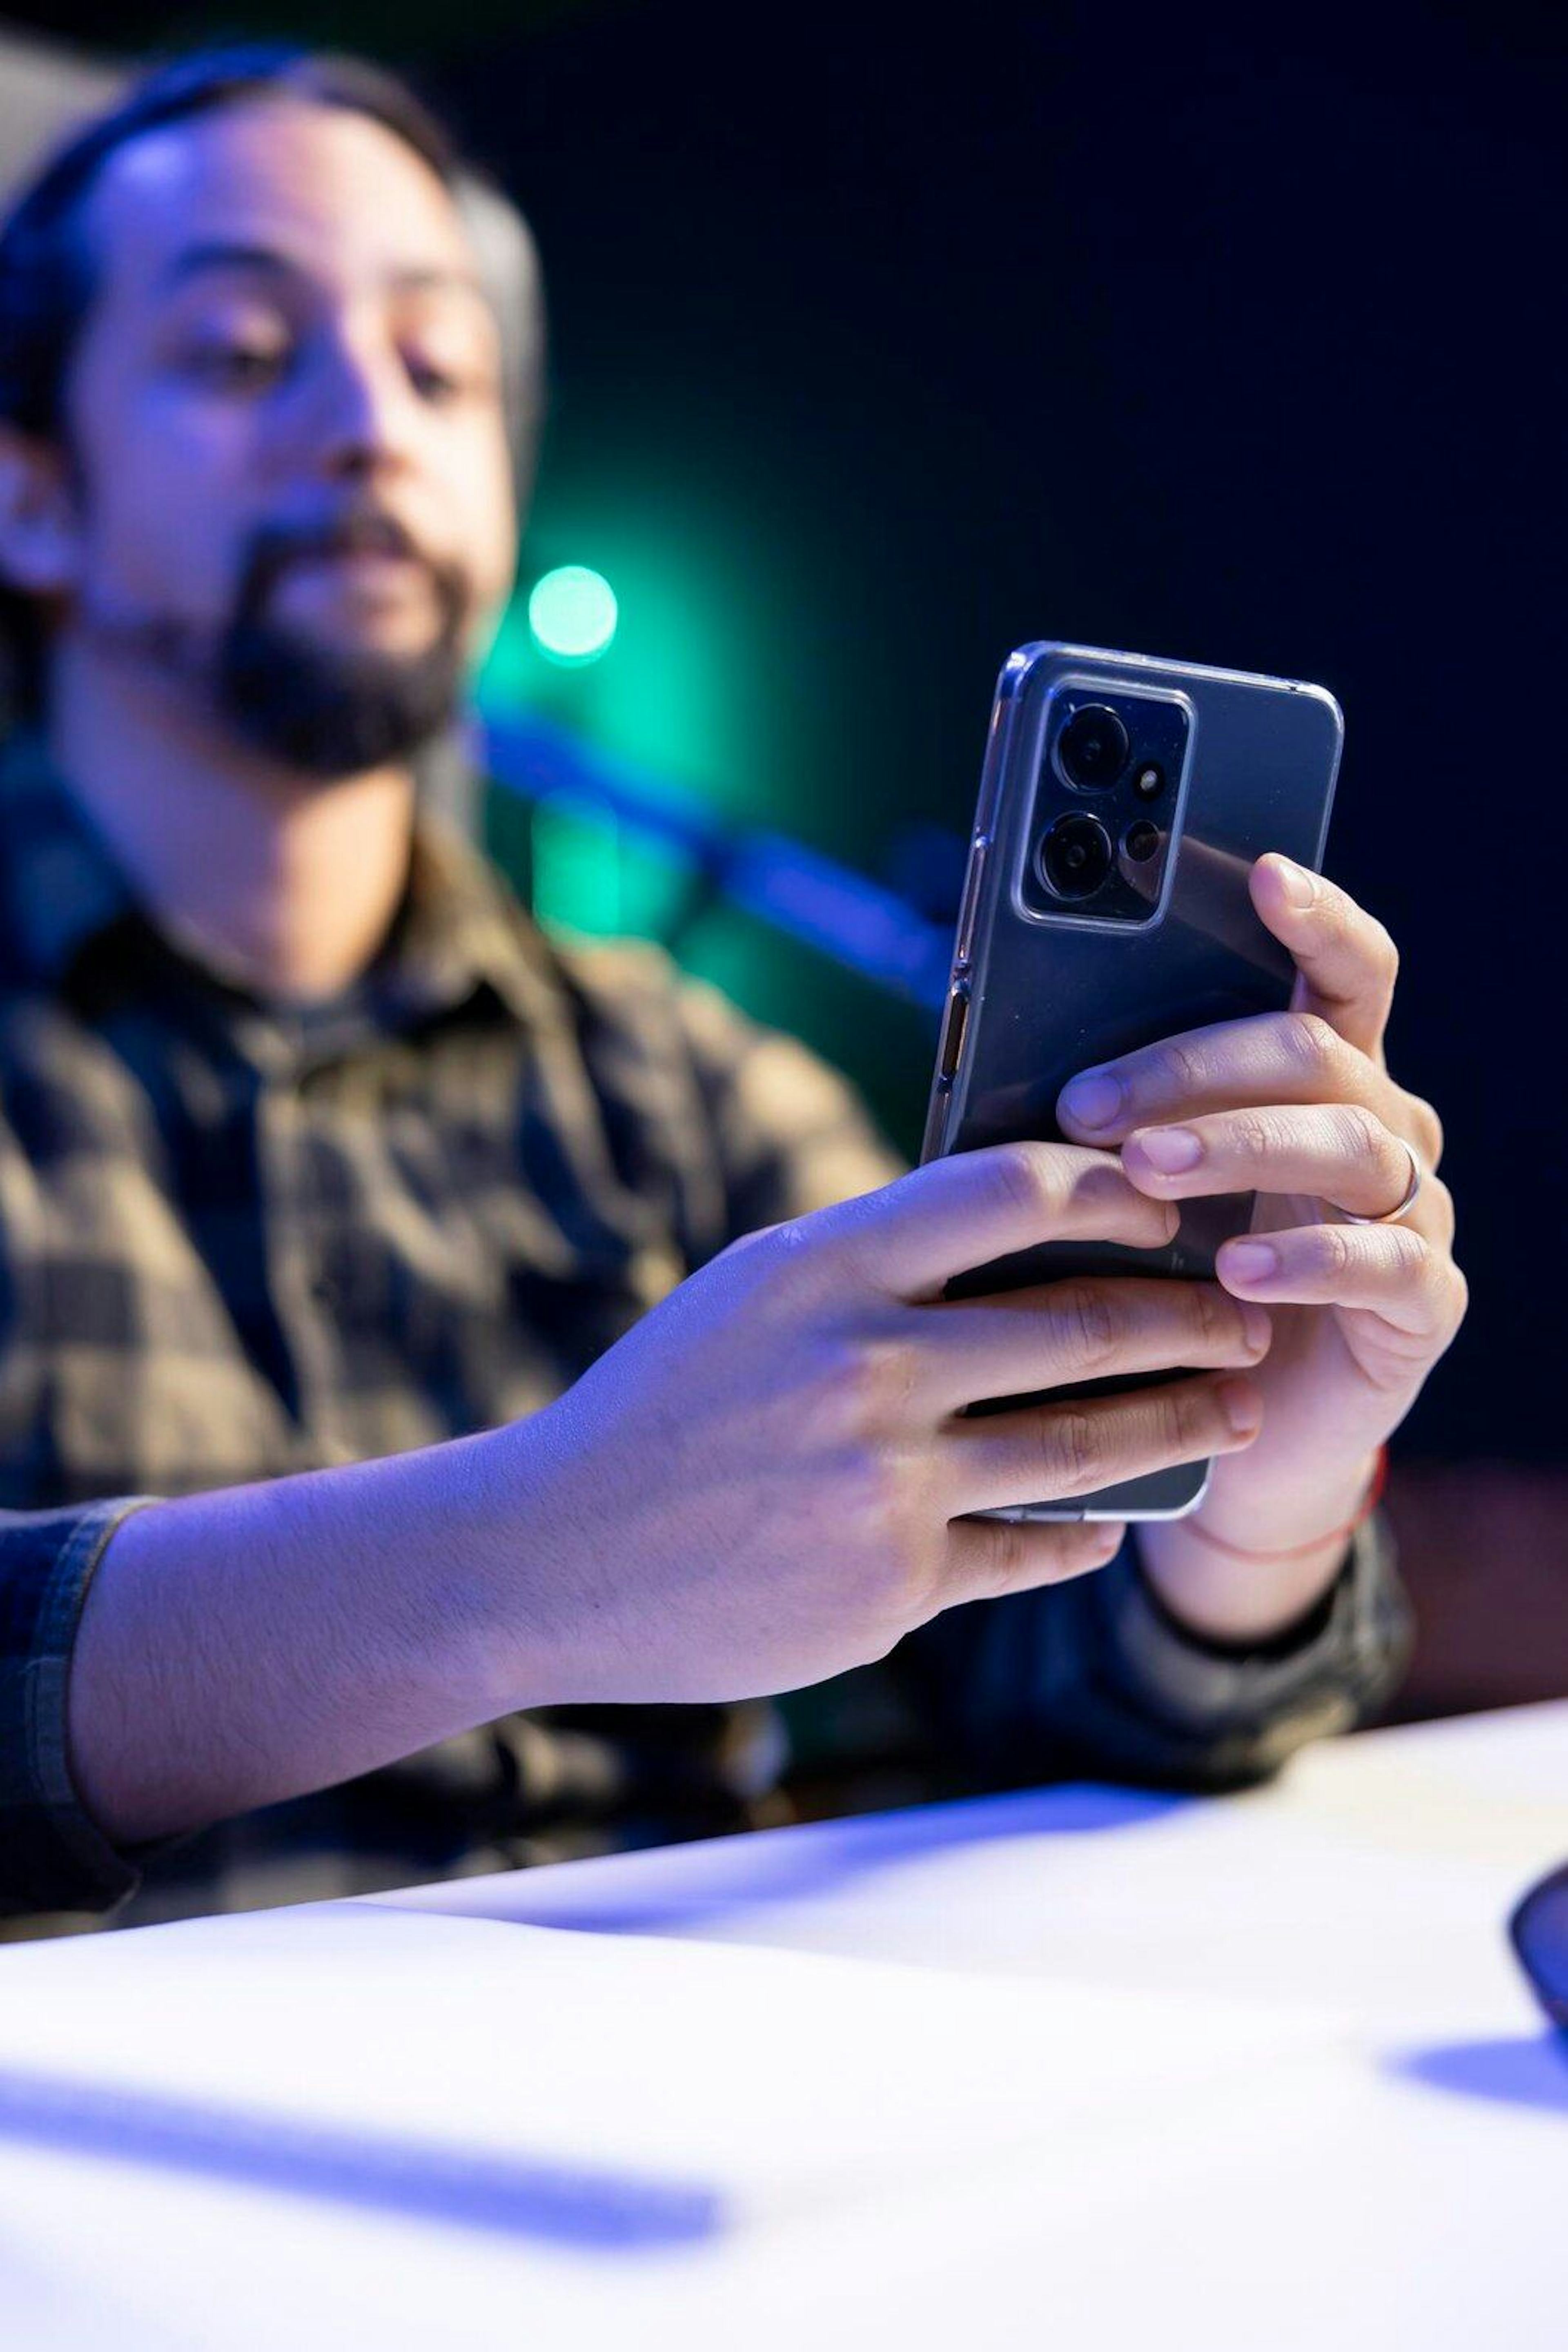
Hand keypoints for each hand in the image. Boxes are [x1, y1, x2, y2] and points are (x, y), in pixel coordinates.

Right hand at [512, 1141, 1269, 1702]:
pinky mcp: (892, 1585)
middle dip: (1192, 1317)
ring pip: (1085, 1444)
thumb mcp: (752, 1295)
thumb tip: (1019, 1227)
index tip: (1172, 1198)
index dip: (1115, 1188)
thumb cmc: (662, 1407)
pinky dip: (1086, 1531)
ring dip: (1181, 1423)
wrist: (550, 1553)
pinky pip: (1032, 1549)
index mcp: (823, 1271)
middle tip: (1251, 1314)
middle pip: (1081, 1324)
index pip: (1009, 1192)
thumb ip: (874, 1260)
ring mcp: (882, 1484)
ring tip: (1235, 1409)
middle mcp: (864, 1368)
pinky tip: (1114, 1520)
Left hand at [1056, 853, 1466, 1642]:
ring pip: (1348, 1142)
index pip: (1341, 971)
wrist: (1211, 1434)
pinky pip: (1385, 1263)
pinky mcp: (1421, 1306)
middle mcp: (1380, 1127)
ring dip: (1236, 1144)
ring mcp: (1410, 1213)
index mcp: (1319, 1077)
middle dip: (1195, 1065)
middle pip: (1314, 1052)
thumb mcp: (1132, 1187)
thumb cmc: (1159, 1285)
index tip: (1264, 871)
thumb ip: (1111, 1116)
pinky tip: (1236, 1269)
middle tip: (1092, 1103)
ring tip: (1147, 1171)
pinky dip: (1307, 1260)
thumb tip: (1011, 1047)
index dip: (1314, 916)